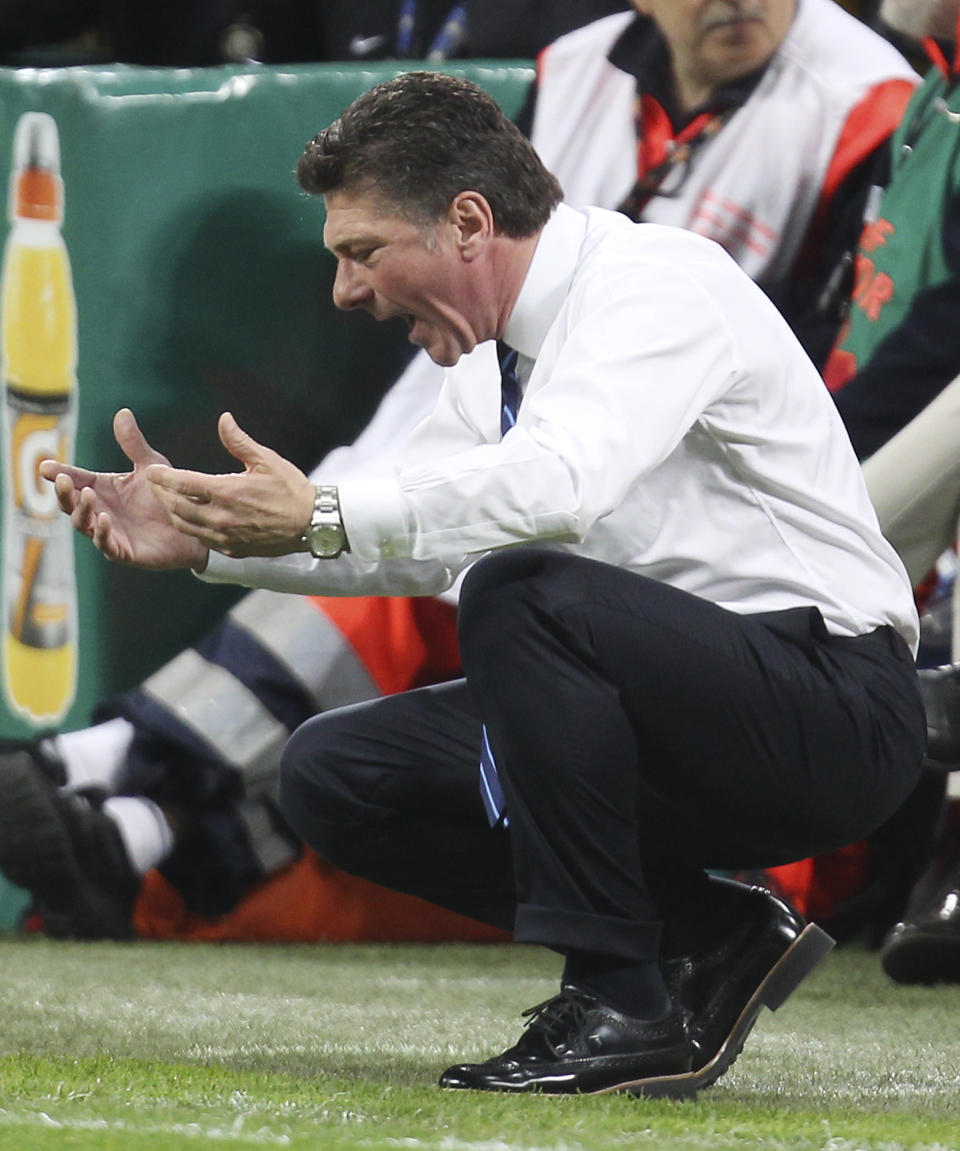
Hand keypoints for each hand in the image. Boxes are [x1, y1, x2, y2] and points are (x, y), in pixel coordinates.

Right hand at [39, 409, 208, 570]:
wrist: (192, 527)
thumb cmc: (166, 497)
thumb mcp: (150, 466)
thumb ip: (133, 444)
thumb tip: (122, 412)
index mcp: (103, 488)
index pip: (76, 479)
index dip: (60, 474)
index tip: (45, 467)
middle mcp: (101, 510)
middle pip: (72, 503)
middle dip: (65, 493)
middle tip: (65, 481)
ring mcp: (110, 532)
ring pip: (84, 524)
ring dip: (82, 510)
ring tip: (88, 495)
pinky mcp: (124, 551)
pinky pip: (107, 544)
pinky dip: (103, 533)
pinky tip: (105, 519)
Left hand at [144, 411, 315, 557]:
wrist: (312, 524)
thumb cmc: (291, 489)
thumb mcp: (266, 460)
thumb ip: (239, 441)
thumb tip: (224, 419)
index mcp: (227, 492)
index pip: (183, 483)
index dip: (162, 477)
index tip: (151, 471)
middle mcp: (221, 517)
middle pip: (177, 507)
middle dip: (161, 495)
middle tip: (154, 484)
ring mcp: (226, 536)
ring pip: (186, 526)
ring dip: (172, 512)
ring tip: (167, 501)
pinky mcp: (233, 548)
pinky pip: (202, 539)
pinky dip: (190, 528)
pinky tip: (190, 519)